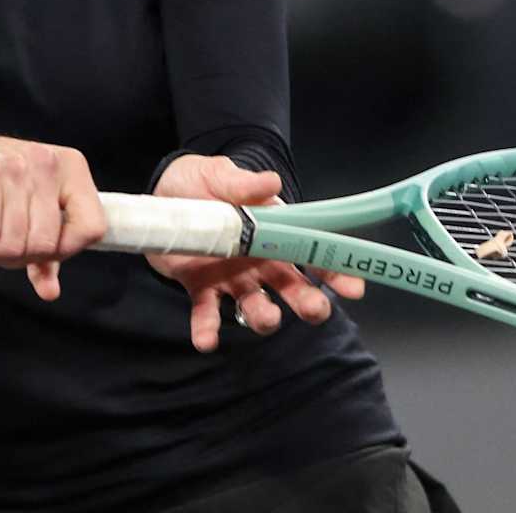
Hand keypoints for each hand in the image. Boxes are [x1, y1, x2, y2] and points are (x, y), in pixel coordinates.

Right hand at [0, 135, 106, 300]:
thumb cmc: (0, 185)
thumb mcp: (33, 209)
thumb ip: (47, 252)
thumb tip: (50, 291)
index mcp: (72, 169)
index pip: (91, 228)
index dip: (66, 253)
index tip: (41, 254)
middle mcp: (46, 162)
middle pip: (44, 243)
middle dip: (16, 259)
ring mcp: (14, 164)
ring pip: (13, 242)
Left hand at [148, 154, 365, 352]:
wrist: (161, 195)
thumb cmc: (200, 182)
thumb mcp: (221, 175)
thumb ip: (244, 183)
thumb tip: (271, 182)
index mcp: (273, 233)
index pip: (311, 253)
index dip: (335, 270)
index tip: (354, 287)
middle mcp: (259, 262)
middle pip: (292, 288)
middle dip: (308, 301)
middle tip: (315, 309)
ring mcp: (231, 278)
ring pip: (256, 306)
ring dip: (265, 317)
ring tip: (269, 318)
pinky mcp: (200, 289)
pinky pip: (207, 314)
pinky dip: (207, 329)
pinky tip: (206, 340)